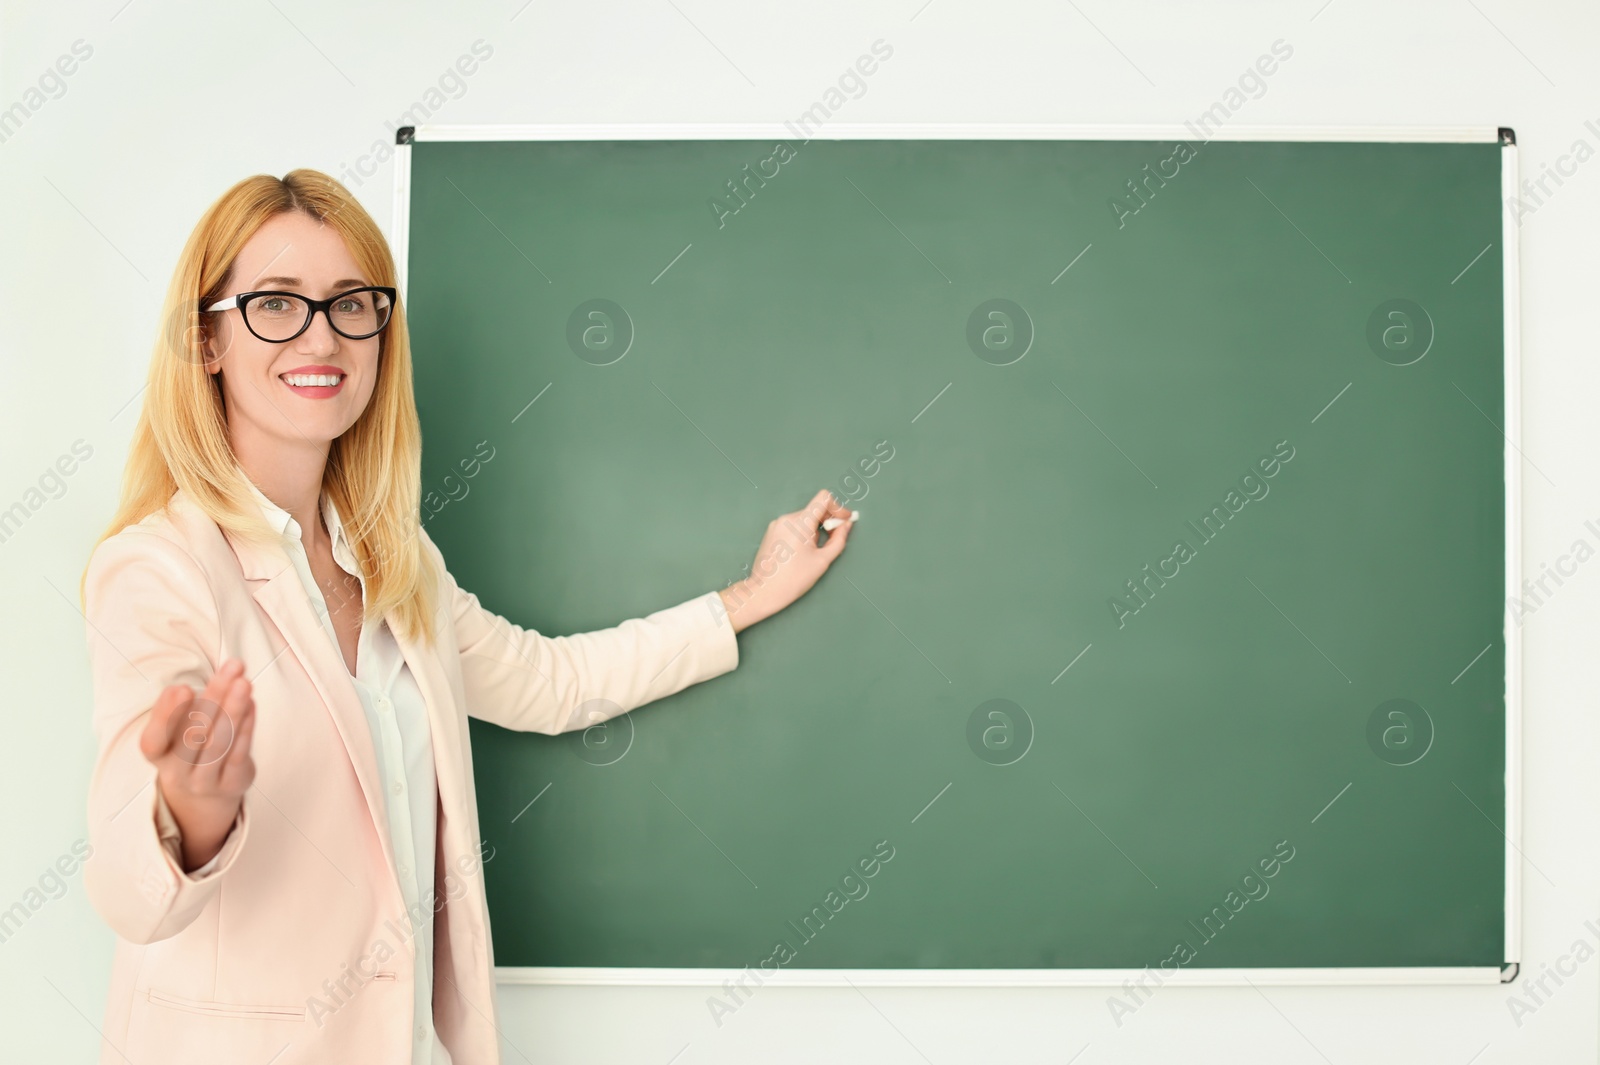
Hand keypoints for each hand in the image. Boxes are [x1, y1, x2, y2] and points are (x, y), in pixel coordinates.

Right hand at [138, 658, 256, 871]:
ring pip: (219, 744)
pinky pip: (239, 753)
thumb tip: (220, 677)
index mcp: (156, 754)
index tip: (183, 688)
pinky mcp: (231, 784)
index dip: (167, 715)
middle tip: (233, 666)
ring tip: (245, 682)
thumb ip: (189, 702)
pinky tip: (252, 704)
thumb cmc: (189, 744)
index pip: (154, 739)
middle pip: (194, 734)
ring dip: (234, 710)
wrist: (205, 792)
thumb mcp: (177, 726)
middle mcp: (176, 772)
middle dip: (215, 697)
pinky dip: (246, 727)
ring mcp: (204, 782)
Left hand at [718, 489, 854, 632]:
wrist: (765, 591)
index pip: (823, 499)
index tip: (844, 521)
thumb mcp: (823, 560)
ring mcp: (777, 524)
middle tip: (834, 540)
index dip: (838, 508)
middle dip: (828, 522)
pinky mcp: (771, 531)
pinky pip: (793, 525)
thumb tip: (846, 525)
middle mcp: (787, 519)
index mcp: (800, 523)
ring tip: (814, 551)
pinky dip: (803, 532)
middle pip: (815, 509)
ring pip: (804, 518)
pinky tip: (801, 551)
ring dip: (815, 529)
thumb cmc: (794, 579)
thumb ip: (839, 539)